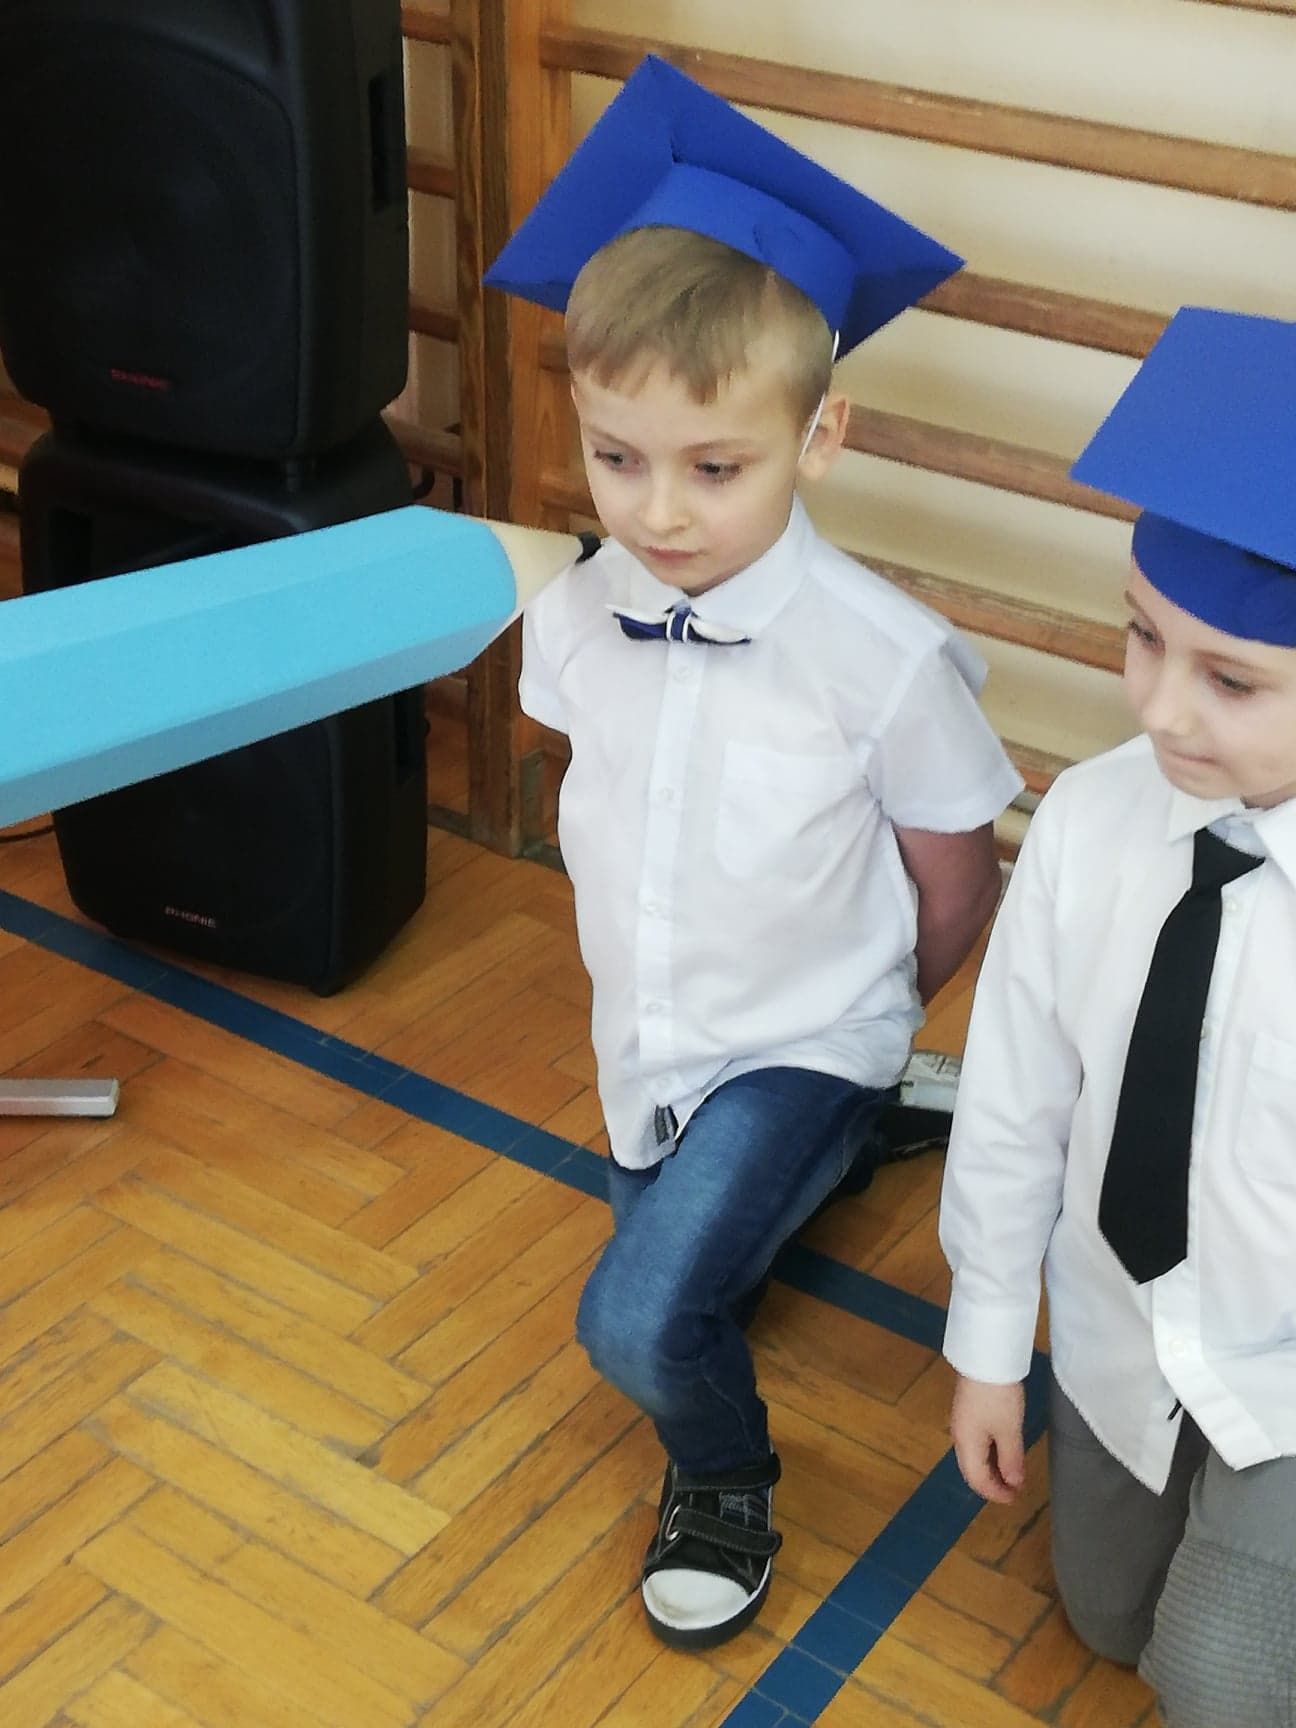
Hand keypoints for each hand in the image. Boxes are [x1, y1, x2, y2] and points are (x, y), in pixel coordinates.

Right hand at [950, 1375, 1025, 1502]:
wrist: (985, 1357)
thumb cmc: (997, 1397)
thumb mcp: (1009, 1430)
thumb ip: (1011, 1460)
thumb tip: (1012, 1483)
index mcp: (967, 1444)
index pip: (977, 1480)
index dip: (996, 1494)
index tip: (1015, 1499)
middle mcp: (960, 1436)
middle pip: (971, 1470)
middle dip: (992, 1484)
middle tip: (1014, 1489)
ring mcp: (963, 1422)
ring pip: (974, 1456)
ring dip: (992, 1469)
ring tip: (1012, 1472)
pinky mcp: (968, 1410)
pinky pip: (976, 1442)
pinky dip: (990, 1453)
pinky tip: (1003, 1450)